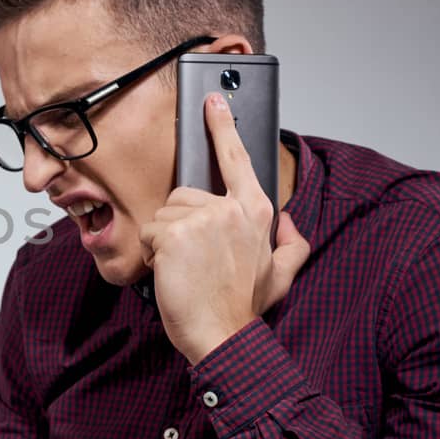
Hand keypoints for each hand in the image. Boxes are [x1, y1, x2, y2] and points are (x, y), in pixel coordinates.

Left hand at [139, 92, 311, 364]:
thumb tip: (288, 223)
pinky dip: (152, 253)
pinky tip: (171, 271)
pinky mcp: (174, 232)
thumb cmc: (243, 307)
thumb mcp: (282, 275)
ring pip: (164, 213)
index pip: (237, 158)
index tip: (213, 101)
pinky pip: (149, 231)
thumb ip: (291, 244)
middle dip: (181, 224)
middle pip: (185, 194)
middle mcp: (232, 208)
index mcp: (257, 211)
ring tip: (186, 267)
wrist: (223, 337)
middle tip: (197, 259)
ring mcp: (202, 218)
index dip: (223, 126)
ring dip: (166, 241)